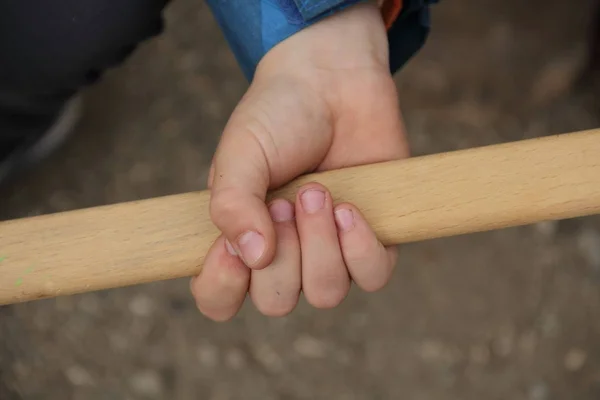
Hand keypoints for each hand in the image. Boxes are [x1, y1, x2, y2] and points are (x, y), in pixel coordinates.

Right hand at [191, 2, 408, 319]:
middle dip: (281, 254)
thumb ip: (232, 204)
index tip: (229, 246)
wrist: (332, 81)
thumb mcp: (241, 153)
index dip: (223, 285)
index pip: (220, 297)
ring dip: (320, 244)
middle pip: (277, 301)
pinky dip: (360, 247)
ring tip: (317, 192)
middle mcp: (283, 253)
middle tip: (285, 199)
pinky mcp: (371, 239)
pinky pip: (372, 275)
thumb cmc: (277, 117)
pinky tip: (349, 207)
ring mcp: (328, 250)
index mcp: (240, 238)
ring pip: (325, 292)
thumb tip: (254, 257)